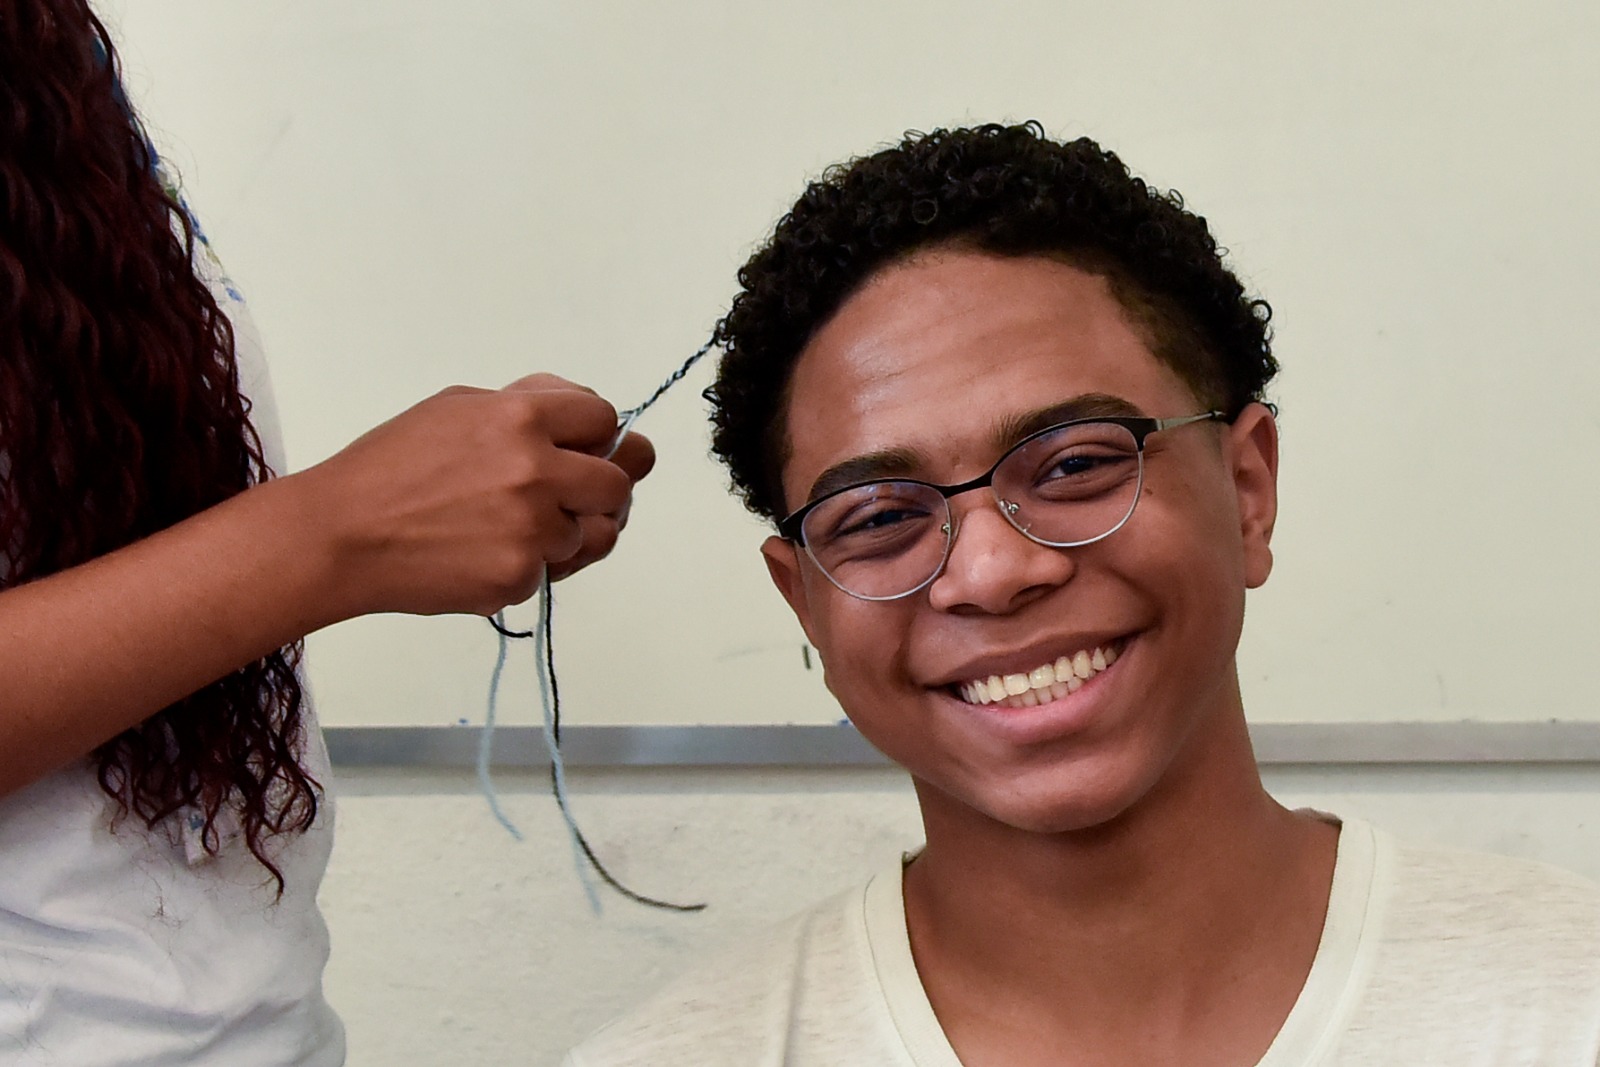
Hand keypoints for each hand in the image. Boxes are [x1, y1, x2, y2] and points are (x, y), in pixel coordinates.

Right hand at [295, 373, 654, 616]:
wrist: (343, 535)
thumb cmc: (393, 466)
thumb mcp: (459, 408)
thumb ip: (529, 406)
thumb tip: (588, 415)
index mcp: (522, 418)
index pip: (604, 419)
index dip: (596, 435)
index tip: (584, 450)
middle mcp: (536, 471)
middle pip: (619, 481)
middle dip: (603, 489)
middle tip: (575, 497)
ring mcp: (532, 529)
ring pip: (599, 534)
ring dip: (574, 532)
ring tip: (526, 527)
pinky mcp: (521, 577)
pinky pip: (555, 570)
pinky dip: (533, 565)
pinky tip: (490, 553)